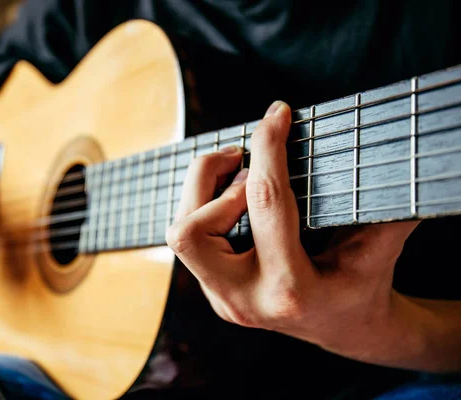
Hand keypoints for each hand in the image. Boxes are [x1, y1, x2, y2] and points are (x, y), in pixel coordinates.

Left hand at [166, 101, 419, 361]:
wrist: (344, 329)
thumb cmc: (363, 286)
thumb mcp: (378, 248)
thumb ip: (381, 206)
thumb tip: (387, 152)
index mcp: (292, 290)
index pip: (266, 203)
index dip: (269, 148)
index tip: (276, 113)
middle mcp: (245, 300)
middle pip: (191, 231)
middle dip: (211, 178)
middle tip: (244, 157)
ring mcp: (223, 299)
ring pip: (181, 233)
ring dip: (203, 191)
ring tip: (240, 174)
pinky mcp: (213, 291)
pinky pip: (190, 240)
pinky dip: (205, 207)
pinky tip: (234, 197)